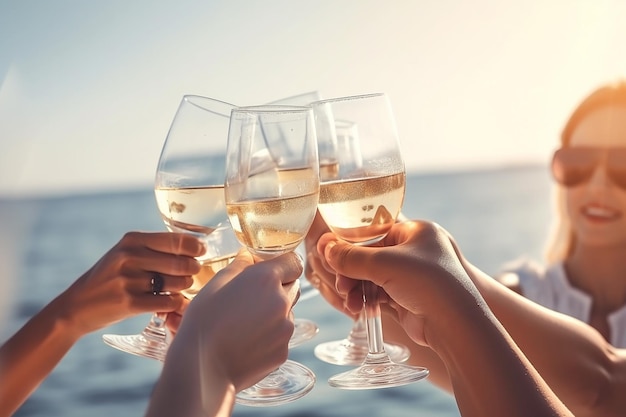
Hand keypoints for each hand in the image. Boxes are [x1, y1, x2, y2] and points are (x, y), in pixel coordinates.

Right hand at [59, 231, 203, 335]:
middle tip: (192, 273)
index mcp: (132, 239)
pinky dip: (176, 303)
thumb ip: (154, 248)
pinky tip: (172, 302)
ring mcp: (129, 280)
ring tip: (178, 287)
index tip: (201, 252)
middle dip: (193, 269)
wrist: (77, 306)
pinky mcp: (129, 303)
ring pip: (178, 283)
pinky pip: (169, 302)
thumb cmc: (110, 278)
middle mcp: (130, 257)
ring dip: (184, 287)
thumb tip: (195, 246)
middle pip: (181, 262)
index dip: (196, 247)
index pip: (177, 240)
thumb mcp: (126, 254)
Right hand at [171, 249, 301, 391]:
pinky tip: (246, 341)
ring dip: (274, 312)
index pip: (294, 262)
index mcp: (266, 279)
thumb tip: (249, 256)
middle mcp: (282, 302)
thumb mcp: (216, 284)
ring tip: (244, 323)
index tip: (270, 269)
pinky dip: (269, 336)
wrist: (202, 368)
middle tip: (253, 296)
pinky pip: (281, 337)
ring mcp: (286, 329)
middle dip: (279, 287)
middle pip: (293, 286)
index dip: (283, 264)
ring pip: (287, 312)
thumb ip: (239, 265)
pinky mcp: (283, 352)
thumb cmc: (203, 322)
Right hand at [318, 220, 478, 346]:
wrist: (454, 325)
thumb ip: (351, 256)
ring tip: (349, 300)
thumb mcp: (384, 263)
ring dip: (356, 287)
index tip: (329, 251)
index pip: (374, 231)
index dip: (350, 242)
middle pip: (370, 255)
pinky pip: (378, 293)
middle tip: (340, 283)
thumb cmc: (428, 283)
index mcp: (416, 231)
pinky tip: (358, 308)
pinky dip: (365, 299)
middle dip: (351, 270)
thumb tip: (324, 247)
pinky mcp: (407, 297)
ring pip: (371, 276)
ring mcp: (412, 275)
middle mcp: (415, 251)